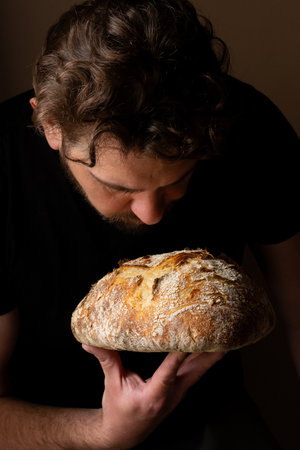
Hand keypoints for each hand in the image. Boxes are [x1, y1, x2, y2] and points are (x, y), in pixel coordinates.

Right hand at [83, 345, 224, 448]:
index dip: (180, 355)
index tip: (191, 340)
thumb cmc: (118, 409)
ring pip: (198, 372)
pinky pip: (195, 373)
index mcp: (153, 394)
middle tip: (223, 336)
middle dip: (209, 354)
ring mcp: (178, 394)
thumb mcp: (111, 384)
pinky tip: (209, 349)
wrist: (125, 434)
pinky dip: (203, 360)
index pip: (169, 371)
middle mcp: (171, 395)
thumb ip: (106, 360)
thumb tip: (88, 342)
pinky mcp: (180, 392)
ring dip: (211, 356)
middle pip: (195, 372)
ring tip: (224, 338)